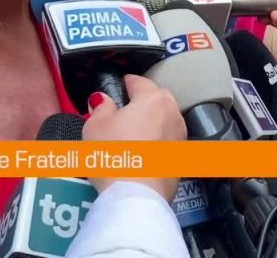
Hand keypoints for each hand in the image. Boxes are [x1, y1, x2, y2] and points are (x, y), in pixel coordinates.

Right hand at [83, 75, 185, 200]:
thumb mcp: (96, 126)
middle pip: (157, 98)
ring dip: (150, 122)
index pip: (139, 81)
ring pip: (164, 120)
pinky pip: (166, 142)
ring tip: (130, 133)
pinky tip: (140, 152)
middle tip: (122, 110)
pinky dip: (155, 142)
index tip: (119, 86)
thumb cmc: (115, 157)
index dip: (125, 82)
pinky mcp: (180, 159)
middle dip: (142, 101)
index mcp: (152, 99)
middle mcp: (171, 114)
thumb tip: (103, 100)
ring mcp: (179, 137)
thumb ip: (101, 107)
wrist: (136, 195)